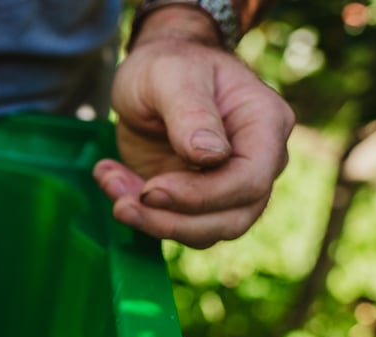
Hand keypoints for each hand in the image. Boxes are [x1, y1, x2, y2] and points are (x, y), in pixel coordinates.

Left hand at [92, 9, 295, 247]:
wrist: (152, 74)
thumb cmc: (169, 65)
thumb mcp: (172, 75)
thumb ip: (192, 113)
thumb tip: (212, 157)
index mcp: (265, 124)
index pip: (251, 179)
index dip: (202, 196)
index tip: (151, 189)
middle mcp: (257, 162)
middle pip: (232, 218)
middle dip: (172, 221)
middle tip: (122, 205)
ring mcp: (227, 186)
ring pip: (204, 232)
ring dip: (151, 222)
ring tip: (110, 184)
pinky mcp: (194, 200)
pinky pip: (174, 223)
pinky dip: (138, 213)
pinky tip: (110, 179)